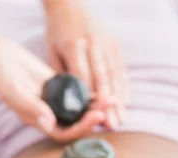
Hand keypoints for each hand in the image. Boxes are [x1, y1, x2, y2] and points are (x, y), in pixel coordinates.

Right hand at [0, 36, 105, 141]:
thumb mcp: (13, 91)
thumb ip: (31, 108)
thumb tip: (50, 125)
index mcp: (37, 121)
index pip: (63, 133)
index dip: (80, 128)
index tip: (95, 117)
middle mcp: (47, 115)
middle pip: (74, 123)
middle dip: (92, 117)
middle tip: (108, 107)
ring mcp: (53, 101)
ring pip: (77, 109)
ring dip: (94, 106)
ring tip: (110, 97)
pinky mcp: (57, 87)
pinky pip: (75, 93)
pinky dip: (88, 92)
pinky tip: (101, 87)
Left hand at [45, 0, 127, 127]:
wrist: (71, 5)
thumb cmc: (57, 34)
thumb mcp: (52, 54)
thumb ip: (62, 77)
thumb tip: (71, 104)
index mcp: (74, 45)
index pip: (84, 77)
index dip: (89, 100)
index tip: (92, 119)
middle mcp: (94, 43)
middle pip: (102, 79)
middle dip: (107, 105)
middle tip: (111, 125)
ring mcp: (107, 43)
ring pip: (114, 76)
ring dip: (118, 100)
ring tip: (120, 120)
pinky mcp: (115, 45)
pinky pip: (121, 70)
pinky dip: (123, 88)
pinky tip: (124, 104)